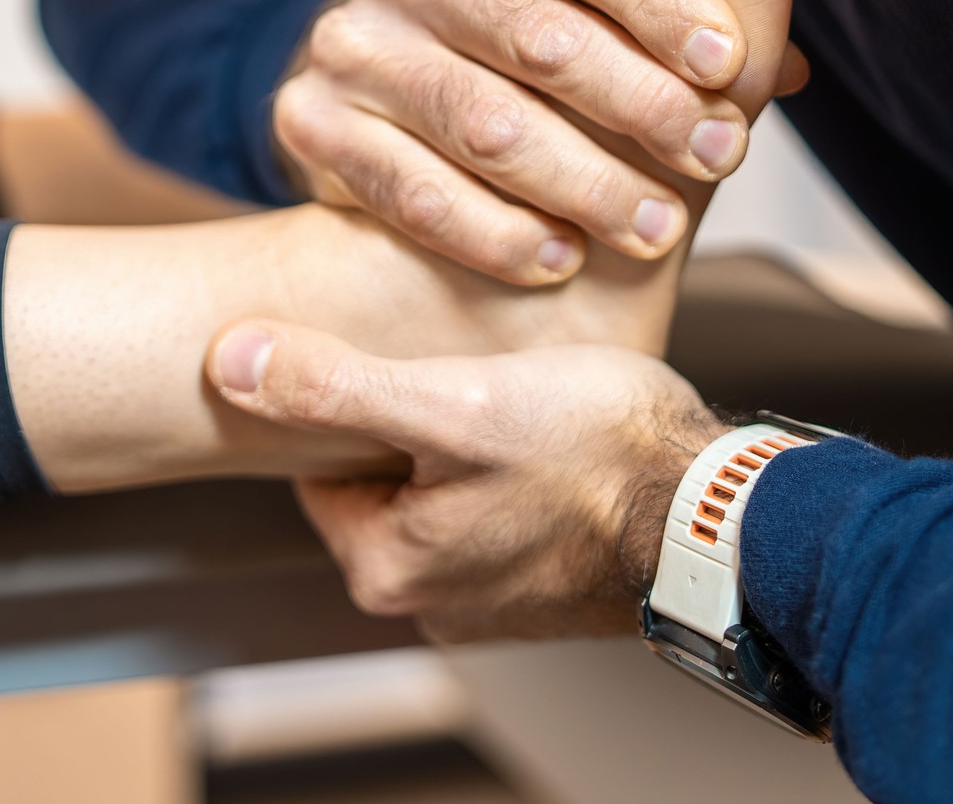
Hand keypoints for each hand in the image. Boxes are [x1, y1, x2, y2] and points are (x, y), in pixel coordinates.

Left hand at [206, 320, 726, 640]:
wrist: (724, 516)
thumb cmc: (598, 454)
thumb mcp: (450, 402)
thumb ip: (335, 386)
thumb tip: (228, 363)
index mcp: (386, 565)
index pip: (320, 461)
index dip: (353, 392)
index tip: (395, 352)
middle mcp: (431, 600)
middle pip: (382, 476)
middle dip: (412, 417)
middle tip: (462, 365)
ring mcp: (493, 600)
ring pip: (444, 491)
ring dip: (468, 442)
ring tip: (511, 393)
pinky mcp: (547, 587)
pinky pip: (500, 512)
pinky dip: (515, 471)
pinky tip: (550, 432)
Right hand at [272, 0, 752, 284]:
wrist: (374, 102)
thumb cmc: (508, 48)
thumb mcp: (579, 1)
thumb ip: (672, 9)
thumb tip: (793, 68)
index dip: (660, 1)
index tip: (732, 67)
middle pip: (536, 35)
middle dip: (641, 103)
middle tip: (715, 156)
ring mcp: (344, 42)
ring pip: (483, 122)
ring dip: (584, 182)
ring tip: (655, 227)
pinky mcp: (309, 124)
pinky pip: (415, 190)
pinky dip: (496, 231)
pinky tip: (559, 257)